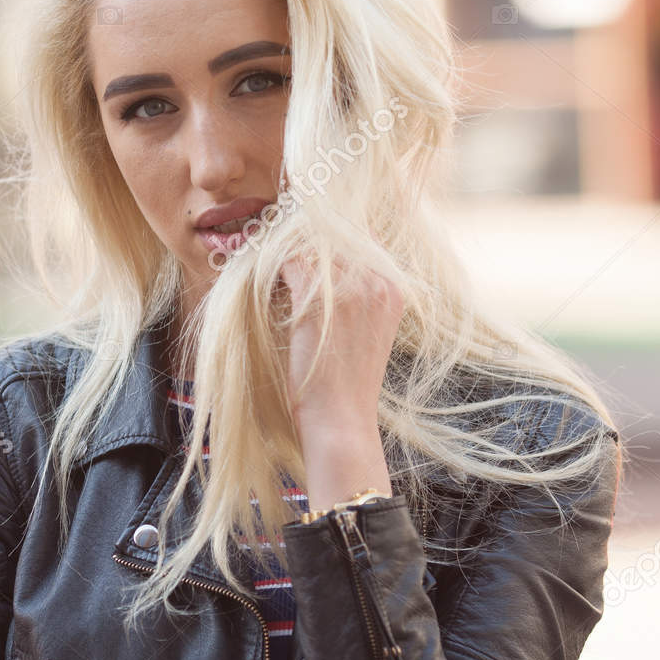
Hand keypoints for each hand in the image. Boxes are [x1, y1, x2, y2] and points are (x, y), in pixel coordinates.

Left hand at [277, 250, 403, 512]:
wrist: (341, 422)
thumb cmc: (345, 385)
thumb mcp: (363, 334)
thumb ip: (354, 297)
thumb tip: (315, 266)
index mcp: (393, 289)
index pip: (358, 238)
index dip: (326, 239)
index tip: (302, 249)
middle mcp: (378, 282)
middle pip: (332, 236)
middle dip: (301, 241)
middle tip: (276, 251)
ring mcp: (350, 288)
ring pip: (308, 245)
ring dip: (285, 254)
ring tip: (269, 269)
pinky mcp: (318, 299)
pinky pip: (288, 261)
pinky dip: (272, 269)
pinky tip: (266, 285)